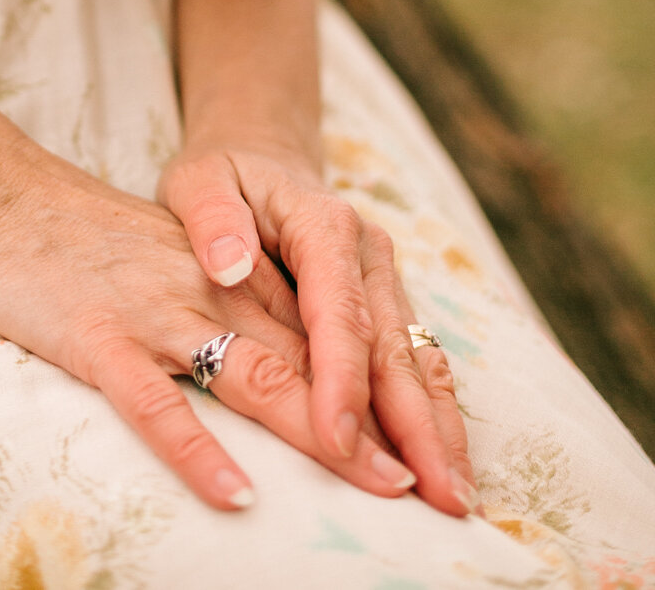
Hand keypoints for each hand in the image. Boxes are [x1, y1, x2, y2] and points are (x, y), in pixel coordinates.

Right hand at [0, 140, 427, 512]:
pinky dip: (197, 446)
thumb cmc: (101, 246)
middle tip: (442, 488)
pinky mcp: (100, 338)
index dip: (394, 390)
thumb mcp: (191, 263)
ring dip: (321, 428)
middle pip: (317, 359)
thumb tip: (319, 366)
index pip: (336, 331)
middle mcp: (217, 289)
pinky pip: (155, 400)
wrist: (9, 201)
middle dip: (386, 422)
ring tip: (377, 481)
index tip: (440, 450)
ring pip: (257, 373)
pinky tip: (234, 493)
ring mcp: (160, 312)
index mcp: (244, 274)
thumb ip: (254, 309)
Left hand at [158, 141, 481, 517]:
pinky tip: (441, 464)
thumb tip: (228, 262)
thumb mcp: (199, 181)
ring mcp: (381, 280)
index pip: (338, 308)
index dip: (342, 377)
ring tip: (455, 498)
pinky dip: (430, 414)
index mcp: (323, 223)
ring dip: (436, 428)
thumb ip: (211, 217)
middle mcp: (366, 253)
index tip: (337, 437)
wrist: (260, 156)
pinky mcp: (383, 304)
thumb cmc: (222, 177)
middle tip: (434, 496)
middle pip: (393, 345)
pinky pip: (413, 361)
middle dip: (415, 423)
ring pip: (415, 359)